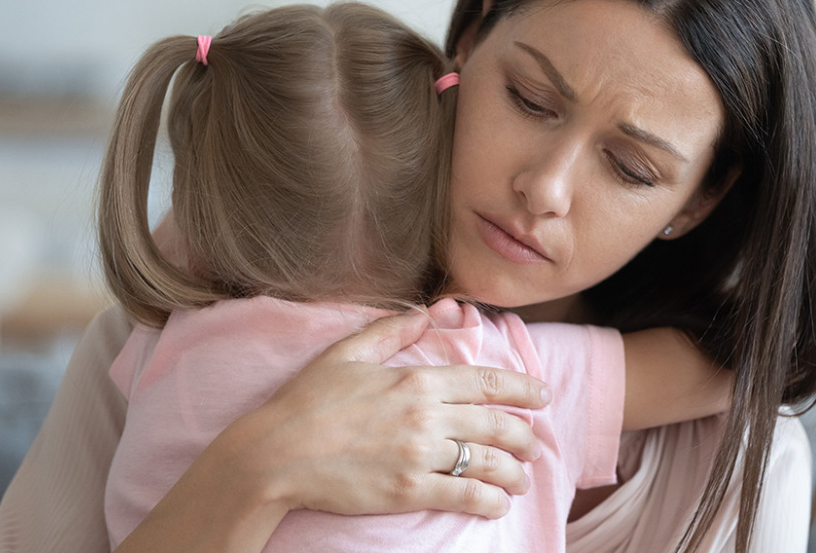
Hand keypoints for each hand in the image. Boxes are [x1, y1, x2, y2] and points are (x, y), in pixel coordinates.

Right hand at [218, 310, 551, 519]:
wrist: (273, 454)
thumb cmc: (306, 401)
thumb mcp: (347, 352)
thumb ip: (394, 329)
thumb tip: (431, 311)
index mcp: (416, 379)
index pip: (487, 381)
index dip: (523, 388)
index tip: (542, 395)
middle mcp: (426, 415)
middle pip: (497, 424)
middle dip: (525, 435)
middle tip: (535, 443)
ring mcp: (418, 455)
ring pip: (488, 462)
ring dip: (514, 472)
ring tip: (521, 479)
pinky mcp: (407, 490)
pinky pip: (463, 496)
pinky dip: (489, 501)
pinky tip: (498, 504)